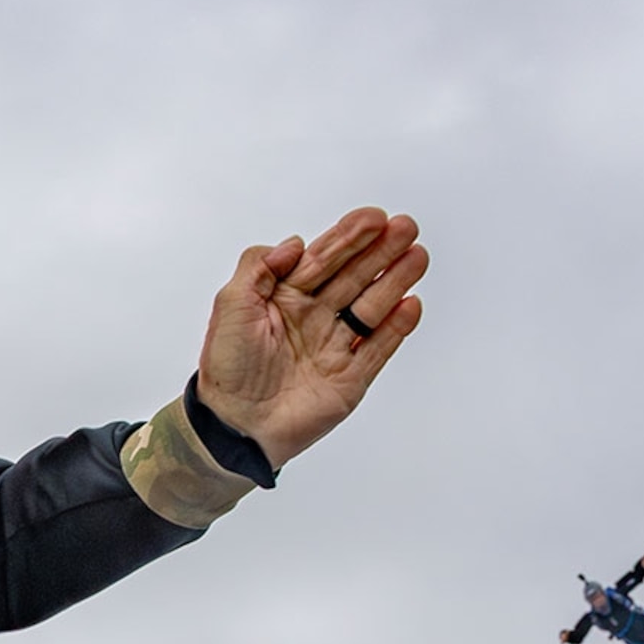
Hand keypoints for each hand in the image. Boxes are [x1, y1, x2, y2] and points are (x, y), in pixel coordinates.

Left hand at [194, 208, 427, 468]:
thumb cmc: (227, 369)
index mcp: (285, 298)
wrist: (235, 425)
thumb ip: (259, 267)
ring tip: (416, 256)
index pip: (323, 259)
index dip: (348, 237)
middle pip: (354, 276)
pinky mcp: (350, 377)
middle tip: (406, 227)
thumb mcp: (230, 306)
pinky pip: (379, 347)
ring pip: (372, 306)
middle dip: (381, 251)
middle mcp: (314, 318)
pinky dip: (396, 326)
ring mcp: (335, 347)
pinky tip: (410, 303)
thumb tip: (295, 243)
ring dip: (395, 280)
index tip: (373, 217)